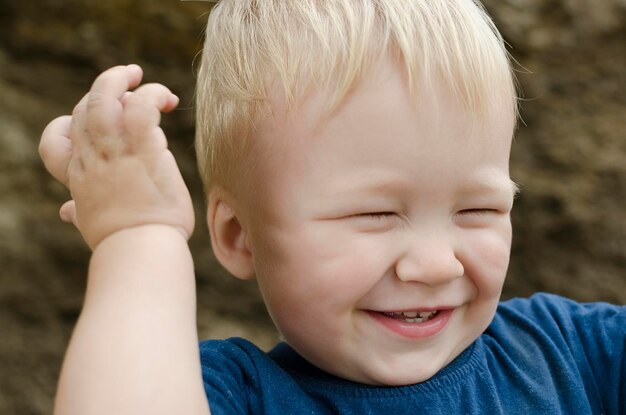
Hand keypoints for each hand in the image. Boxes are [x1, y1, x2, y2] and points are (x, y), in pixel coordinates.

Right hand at [39, 65, 194, 249]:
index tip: (90, 123)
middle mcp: (91, 161)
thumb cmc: (123, 243)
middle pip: (83, 110)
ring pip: (105, 98)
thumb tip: (66, 212)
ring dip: (119, 80)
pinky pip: (141, 108)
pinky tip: (168, 100)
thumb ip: (79, 211)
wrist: (141, 252)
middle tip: (128, 79)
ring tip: (139, 74)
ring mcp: (114, 153)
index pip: (55, 141)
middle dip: (103, 90)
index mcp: (78, 178)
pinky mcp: (143, 150)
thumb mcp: (92, 225)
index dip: (67, 124)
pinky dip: (152, 95)